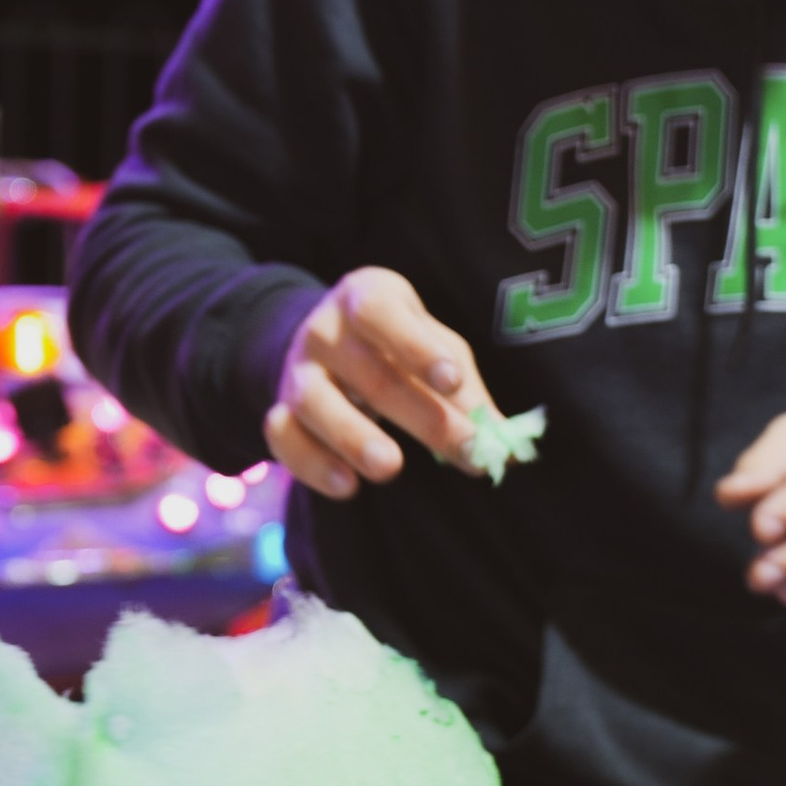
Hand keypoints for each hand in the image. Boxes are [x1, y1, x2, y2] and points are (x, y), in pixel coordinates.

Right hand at [267, 267, 497, 498]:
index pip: (383, 313)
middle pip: (369, 371)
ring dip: (354, 436)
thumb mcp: (436, 353)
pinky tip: (348, 487)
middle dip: (421, 415)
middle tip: (464, 448)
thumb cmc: (399, 348)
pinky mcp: (279, 410)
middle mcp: (326, 330)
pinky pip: (283, 436)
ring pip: (315, 401)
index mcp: (368, 298)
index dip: (417, 347)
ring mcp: (298, 371)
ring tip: (391, 467)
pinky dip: (311, 463)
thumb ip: (467, 396)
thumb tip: (506, 452)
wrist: (327, 346)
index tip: (452, 381)